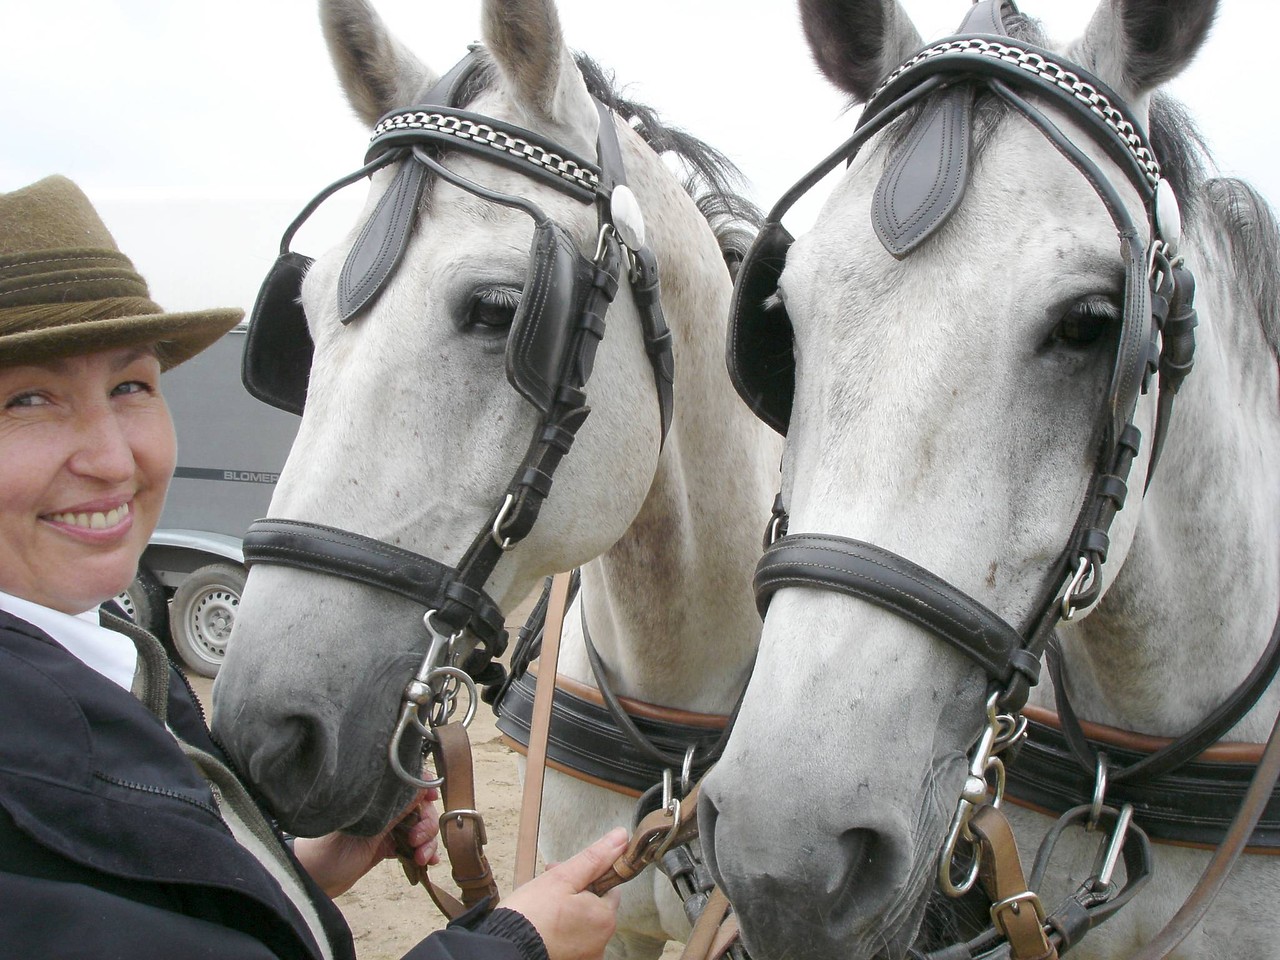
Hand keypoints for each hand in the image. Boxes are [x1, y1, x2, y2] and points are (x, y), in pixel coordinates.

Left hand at [293, 788, 439, 897]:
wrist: (311, 882)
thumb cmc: (327, 851)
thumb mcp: (364, 830)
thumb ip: (394, 811)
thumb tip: (421, 786)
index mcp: (374, 797)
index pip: (406, 782)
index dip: (424, 787)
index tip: (432, 798)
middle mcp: (382, 809)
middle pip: (419, 808)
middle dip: (426, 824)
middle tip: (416, 840)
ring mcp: (386, 828)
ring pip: (419, 828)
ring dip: (428, 842)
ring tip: (422, 858)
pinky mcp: (386, 847)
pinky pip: (413, 846)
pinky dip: (424, 852)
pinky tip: (428, 862)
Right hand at [499, 828, 627, 959]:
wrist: (505, 948)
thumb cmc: (532, 913)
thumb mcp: (563, 877)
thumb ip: (595, 857)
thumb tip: (621, 837)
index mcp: (605, 918)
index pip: (609, 888)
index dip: (585, 876)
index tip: (561, 873)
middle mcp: (602, 941)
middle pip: (595, 907)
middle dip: (576, 893)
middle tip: (548, 887)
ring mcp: (587, 955)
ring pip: (583, 924)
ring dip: (569, 912)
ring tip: (543, 907)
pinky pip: (574, 941)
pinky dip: (563, 932)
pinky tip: (544, 926)